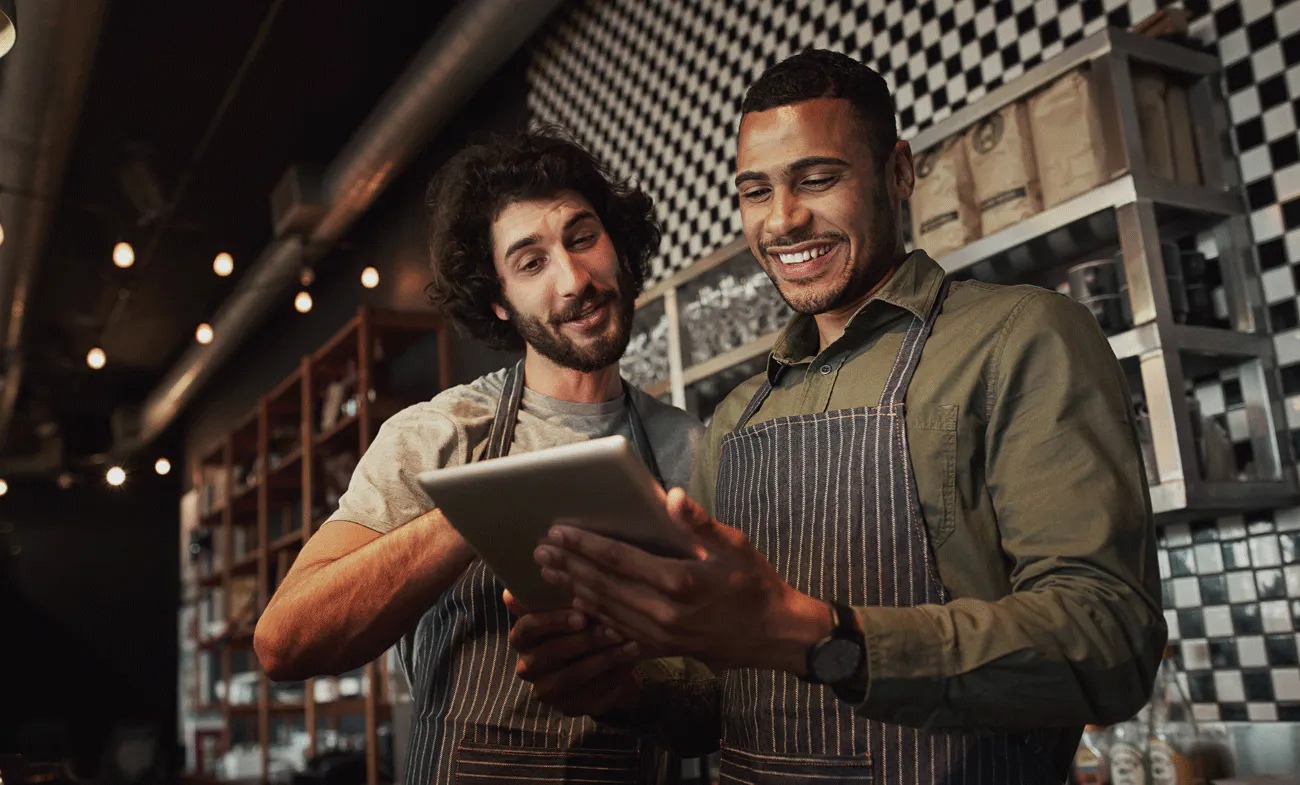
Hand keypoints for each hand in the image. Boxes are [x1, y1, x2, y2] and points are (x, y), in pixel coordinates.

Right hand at [503, 589, 642, 717]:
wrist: (600, 659)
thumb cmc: (580, 624)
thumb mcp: (568, 607)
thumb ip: (550, 597)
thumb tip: (511, 594)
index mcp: (523, 637)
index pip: (528, 629)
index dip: (553, 622)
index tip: (582, 616)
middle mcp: (529, 667)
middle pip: (551, 654)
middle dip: (585, 641)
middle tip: (613, 630)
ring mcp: (548, 691)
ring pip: (572, 677)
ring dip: (604, 660)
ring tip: (630, 645)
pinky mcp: (570, 708)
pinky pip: (590, 696)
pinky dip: (613, 679)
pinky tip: (630, 664)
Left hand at [533, 488, 831, 673]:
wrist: (773, 635)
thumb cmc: (755, 583)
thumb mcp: (734, 545)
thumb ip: (698, 522)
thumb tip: (671, 496)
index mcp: (678, 581)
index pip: (618, 559)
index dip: (584, 544)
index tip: (558, 531)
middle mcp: (663, 611)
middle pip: (602, 585)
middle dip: (568, 565)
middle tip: (540, 550)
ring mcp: (659, 634)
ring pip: (604, 609)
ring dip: (573, 589)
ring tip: (548, 573)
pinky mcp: (661, 648)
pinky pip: (618, 630)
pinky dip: (593, 615)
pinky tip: (576, 604)